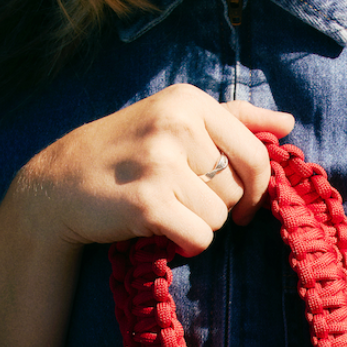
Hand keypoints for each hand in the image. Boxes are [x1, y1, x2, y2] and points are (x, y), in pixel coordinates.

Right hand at [13, 84, 294, 256]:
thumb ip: (235, 119)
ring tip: (164, 209)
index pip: (256, 154)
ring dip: (197, 225)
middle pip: (236, 190)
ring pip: (219, 217)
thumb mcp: (175, 119)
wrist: (58, 184)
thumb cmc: (124, 153)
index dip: (258, 189)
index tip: (245, 204)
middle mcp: (176, 125)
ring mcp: (160, 163)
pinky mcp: (148, 202)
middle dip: (215, 205)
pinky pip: (199, 238)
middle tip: (176, 197)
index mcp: (188, 101)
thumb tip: (288, 123)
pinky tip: (161, 232)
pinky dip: (185, 244)